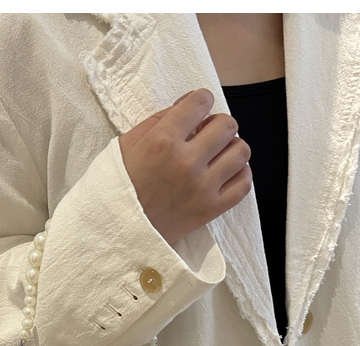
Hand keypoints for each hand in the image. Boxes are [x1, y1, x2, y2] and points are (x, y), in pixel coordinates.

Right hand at [118, 88, 251, 244]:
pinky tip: (224, 174)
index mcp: (162, 141)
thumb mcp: (127, 144)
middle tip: (205, 135)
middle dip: (217, 124)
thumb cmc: (119, 186)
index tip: (195, 111)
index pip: (201, 101)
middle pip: (227, 125)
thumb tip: (188, 103)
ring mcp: (201, 187)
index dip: (200, 102)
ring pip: (241, 151)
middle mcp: (186, 162)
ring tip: (216, 155)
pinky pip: (243, 184)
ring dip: (230, 148)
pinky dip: (239, 174)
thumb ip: (159, 119)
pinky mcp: (210, 210)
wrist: (115, 231)